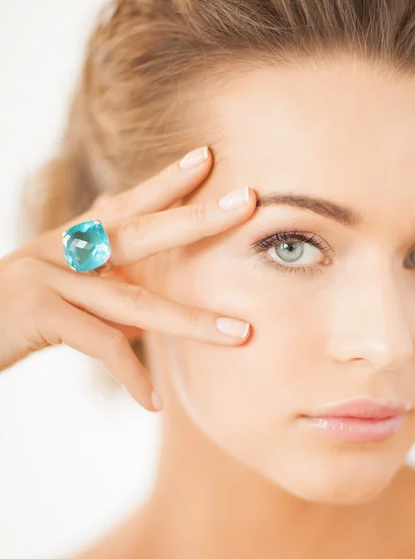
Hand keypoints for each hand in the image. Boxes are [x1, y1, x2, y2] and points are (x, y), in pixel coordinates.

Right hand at [0, 147, 255, 410]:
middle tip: (247, 202)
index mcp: (74, 239)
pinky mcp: (36, 312)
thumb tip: (149, 312)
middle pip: (140, 230)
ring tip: (240, 334)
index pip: (128, 202)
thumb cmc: (12, 314)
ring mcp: (48, 277)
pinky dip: (130, 375)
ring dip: (191, 322)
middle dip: (197, 219)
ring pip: (134, 301)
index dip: (167, 180)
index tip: (205, 156)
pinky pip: (98, 344)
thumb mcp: (61, 289)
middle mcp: (63, 249)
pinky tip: (153, 402)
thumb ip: (103, 288)